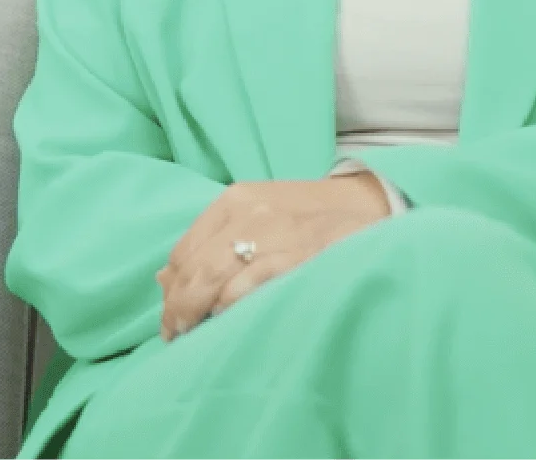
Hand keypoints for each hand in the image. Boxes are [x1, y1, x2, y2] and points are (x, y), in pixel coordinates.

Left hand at [157, 174, 389, 341]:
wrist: (370, 205)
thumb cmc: (309, 217)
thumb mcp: (257, 215)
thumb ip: (214, 242)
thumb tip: (165, 278)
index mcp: (234, 200)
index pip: (184, 250)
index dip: (173, 287)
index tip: (171, 314)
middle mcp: (247, 212)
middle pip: (194, 268)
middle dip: (178, 307)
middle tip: (174, 334)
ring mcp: (272, 233)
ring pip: (213, 279)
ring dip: (196, 312)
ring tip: (192, 335)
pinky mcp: (296, 255)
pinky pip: (249, 286)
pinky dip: (230, 307)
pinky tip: (226, 321)